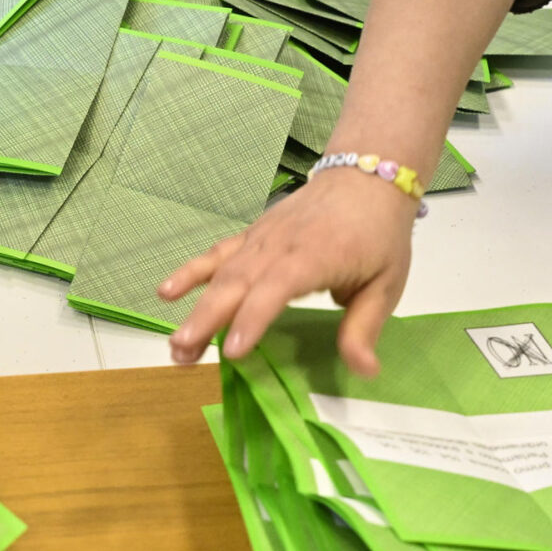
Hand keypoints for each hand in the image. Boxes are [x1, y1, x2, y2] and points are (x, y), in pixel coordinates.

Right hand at [162, 169, 419, 374]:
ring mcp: (260, 238)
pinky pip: (217, 253)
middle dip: (207, 319)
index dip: (253, 319)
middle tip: (184, 355)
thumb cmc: (379, 234)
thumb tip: (364, 373)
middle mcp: (278, 246)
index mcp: (314, 257)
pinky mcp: (252, 235)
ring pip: (221, 273)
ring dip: (195, 308)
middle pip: (236, 283)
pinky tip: (165, 292)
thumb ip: (365, 328)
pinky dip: (191, 271)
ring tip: (176, 345)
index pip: (275, 289)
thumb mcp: (385, 284)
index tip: (233, 351)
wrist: (366, 177)